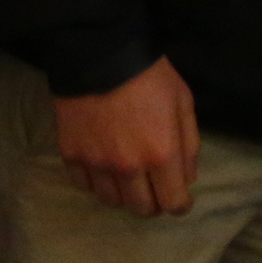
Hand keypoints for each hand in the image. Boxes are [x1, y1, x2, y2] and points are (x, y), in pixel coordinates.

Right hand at [53, 58, 199, 217]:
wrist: (100, 53)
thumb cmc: (150, 75)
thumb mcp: (183, 102)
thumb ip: (189, 144)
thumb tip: (188, 179)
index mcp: (161, 154)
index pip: (173, 203)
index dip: (180, 204)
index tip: (180, 198)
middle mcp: (128, 167)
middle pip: (142, 209)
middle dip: (153, 203)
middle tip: (154, 188)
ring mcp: (97, 164)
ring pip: (112, 201)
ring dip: (124, 195)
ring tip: (128, 179)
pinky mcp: (72, 155)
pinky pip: (85, 186)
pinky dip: (97, 182)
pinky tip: (103, 168)